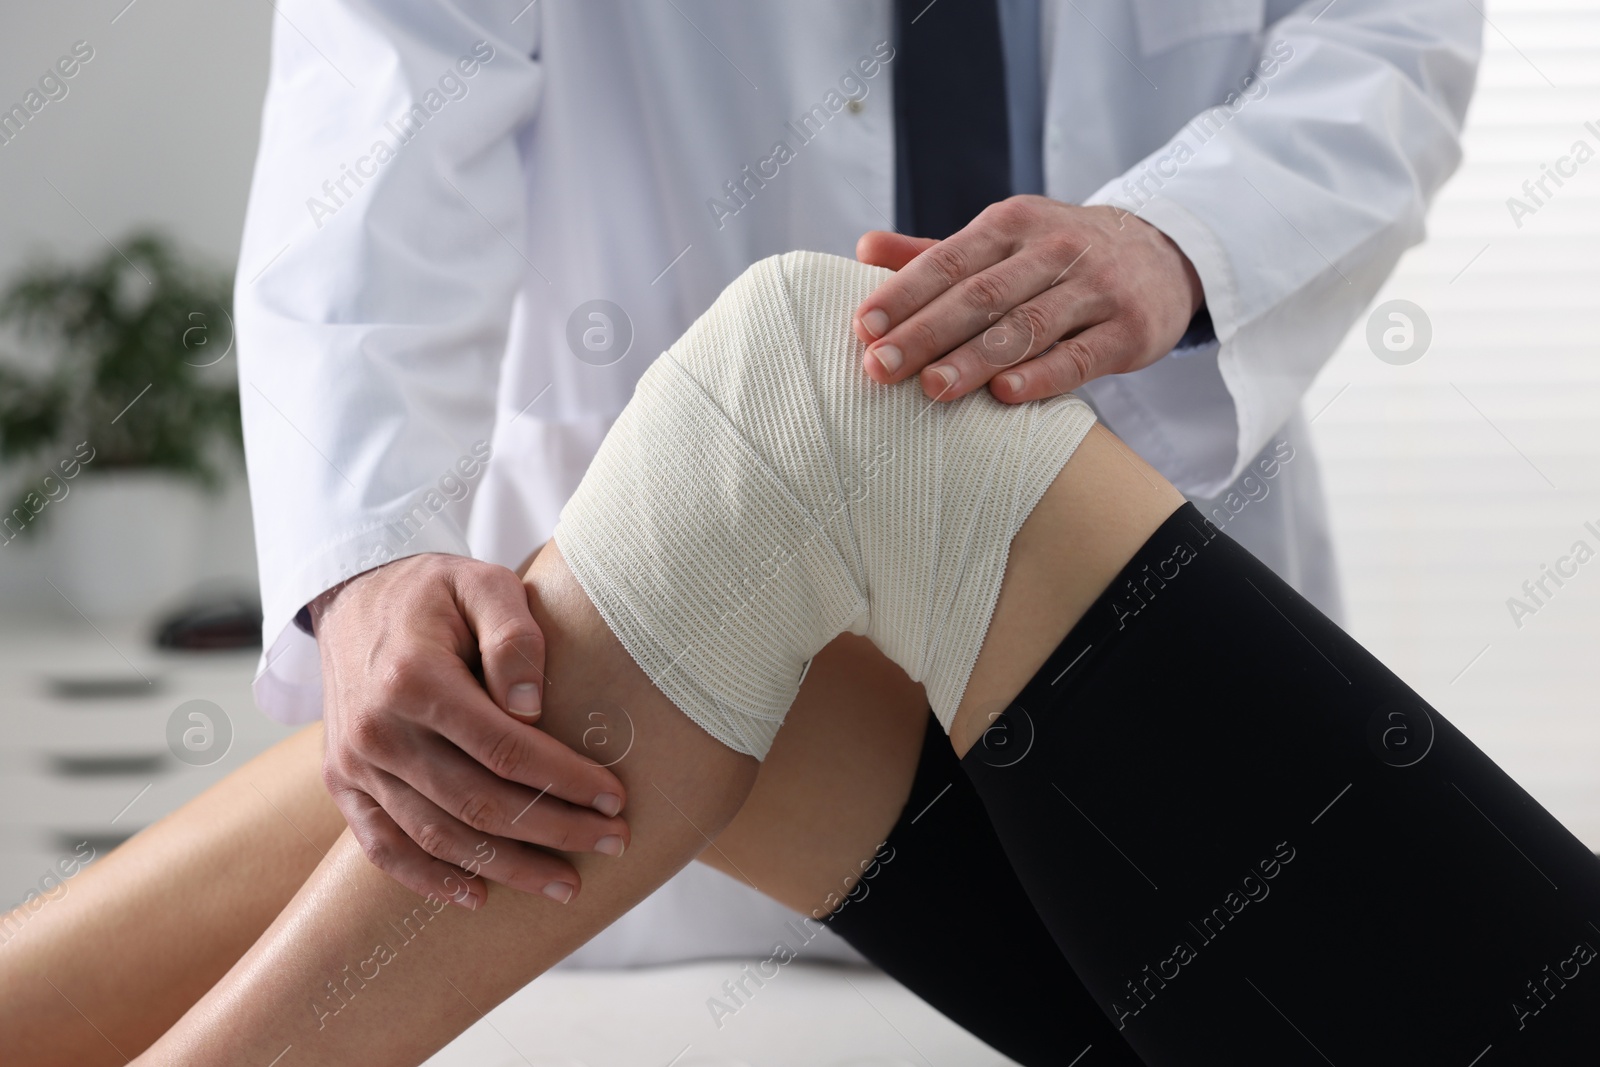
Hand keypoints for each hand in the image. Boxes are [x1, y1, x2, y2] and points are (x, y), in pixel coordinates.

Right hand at [311, 552, 628, 908]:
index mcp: (414, 678)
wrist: (352, 599)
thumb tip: (533, 708)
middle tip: (613, 843)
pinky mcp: (342, 783)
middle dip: (554, 830)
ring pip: (438, 836)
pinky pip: (383, 847)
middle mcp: (377, 729)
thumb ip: (514, 636)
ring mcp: (354, 763)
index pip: (505, 749)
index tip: (615, 798)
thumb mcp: (482, 584)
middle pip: (478, 802)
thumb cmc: (434, 593)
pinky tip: (479, 897)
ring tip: (565, 884)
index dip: (565, 779)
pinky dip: (430, 880)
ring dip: (507, 868)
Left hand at [852, 196, 1204, 402]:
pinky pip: (1081, 355)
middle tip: (879, 367)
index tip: (863, 328)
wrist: (1163, 254)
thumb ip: (934, 254)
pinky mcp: (1129, 330)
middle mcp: (1053, 249)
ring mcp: (1095, 289)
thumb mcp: (1003, 242)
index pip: (948, 261)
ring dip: (975, 359)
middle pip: (981, 296)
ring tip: (931, 388)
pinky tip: (1005, 395)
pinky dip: (1043, 376)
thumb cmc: (1058, 258)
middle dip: (926, 333)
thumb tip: (864, 250)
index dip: (904, 295)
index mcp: (1011, 225)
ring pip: (1027, 326)